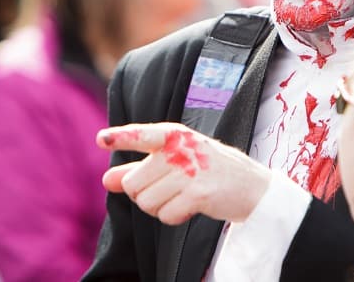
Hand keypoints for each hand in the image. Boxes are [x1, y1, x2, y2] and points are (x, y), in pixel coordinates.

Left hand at [98, 123, 270, 225]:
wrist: (252, 186)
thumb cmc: (208, 172)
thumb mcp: (174, 161)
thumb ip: (138, 169)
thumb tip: (106, 180)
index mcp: (173, 135)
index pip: (141, 135)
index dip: (120, 138)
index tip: (100, 139)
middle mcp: (180, 149)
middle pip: (133, 185)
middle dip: (145, 195)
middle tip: (171, 189)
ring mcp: (190, 170)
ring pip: (146, 203)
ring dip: (160, 208)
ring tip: (183, 196)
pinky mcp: (199, 193)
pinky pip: (165, 215)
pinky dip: (174, 217)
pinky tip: (191, 206)